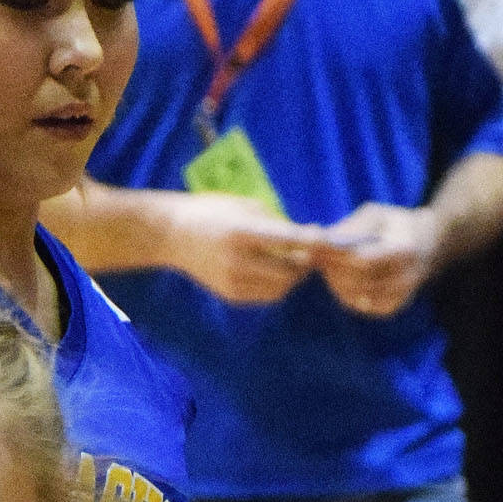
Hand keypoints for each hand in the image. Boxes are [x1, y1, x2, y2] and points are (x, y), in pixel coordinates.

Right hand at [163, 191, 324, 305]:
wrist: (174, 235)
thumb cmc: (213, 211)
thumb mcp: (245, 206)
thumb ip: (276, 223)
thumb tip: (308, 237)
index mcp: (243, 232)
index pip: (288, 240)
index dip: (313, 241)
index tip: (329, 240)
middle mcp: (239, 260)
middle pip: (289, 270)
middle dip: (306, 262)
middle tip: (315, 253)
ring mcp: (234, 281)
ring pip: (281, 287)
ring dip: (293, 276)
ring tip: (295, 261)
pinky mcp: (231, 295)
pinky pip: (266, 295)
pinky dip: (277, 284)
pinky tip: (275, 270)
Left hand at [313, 202, 438, 317]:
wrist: (427, 245)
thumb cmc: (394, 224)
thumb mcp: (376, 214)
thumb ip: (351, 227)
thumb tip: (321, 238)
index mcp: (405, 249)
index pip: (363, 259)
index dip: (335, 256)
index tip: (312, 248)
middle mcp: (406, 277)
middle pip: (356, 280)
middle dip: (330, 268)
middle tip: (311, 256)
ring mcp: (401, 296)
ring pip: (355, 295)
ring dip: (335, 281)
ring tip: (325, 265)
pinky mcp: (393, 307)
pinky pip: (361, 305)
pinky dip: (346, 293)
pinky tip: (341, 279)